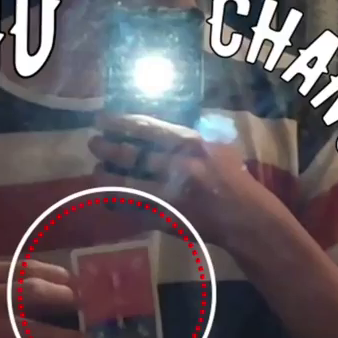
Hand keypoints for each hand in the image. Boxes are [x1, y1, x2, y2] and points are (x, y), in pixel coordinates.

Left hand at [89, 113, 270, 244]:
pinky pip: (132, 208)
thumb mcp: (216, 145)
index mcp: (189, 144)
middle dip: (105, 148)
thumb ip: (187, 135)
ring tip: (95, 169)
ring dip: (105, 175)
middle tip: (92, 143)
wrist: (244, 216)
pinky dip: (115, 202)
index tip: (102, 120)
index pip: (146, 129)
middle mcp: (177, 166)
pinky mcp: (164, 217)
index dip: (119, 123)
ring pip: (125, 183)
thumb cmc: (233, 176)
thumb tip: (158, 125)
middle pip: (130, 155)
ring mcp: (169, 193)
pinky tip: (106, 196)